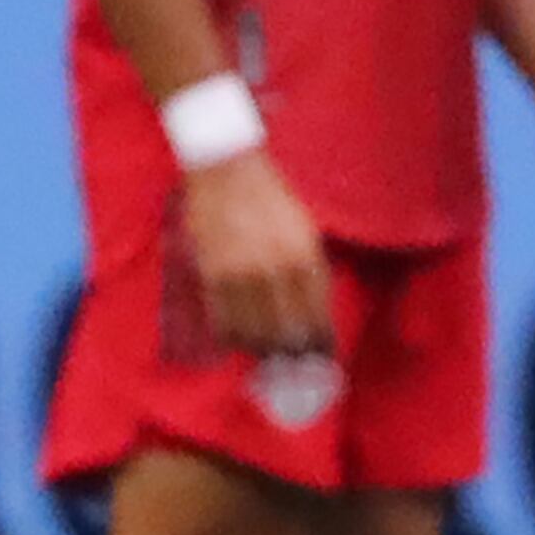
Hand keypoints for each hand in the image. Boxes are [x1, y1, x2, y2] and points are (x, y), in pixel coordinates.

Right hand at [180, 149, 333, 356]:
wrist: (226, 168)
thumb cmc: (270, 198)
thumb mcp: (304, 230)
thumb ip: (310, 269)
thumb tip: (314, 311)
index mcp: (306, 255)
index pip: (317, 313)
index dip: (320, 342)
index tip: (322, 359)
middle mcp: (277, 267)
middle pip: (287, 330)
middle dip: (292, 355)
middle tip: (292, 366)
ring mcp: (243, 272)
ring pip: (254, 331)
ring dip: (261, 350)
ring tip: (265, 356)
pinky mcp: (212, 272)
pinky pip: (223, 318)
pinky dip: (232, 336)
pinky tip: (237, 341)